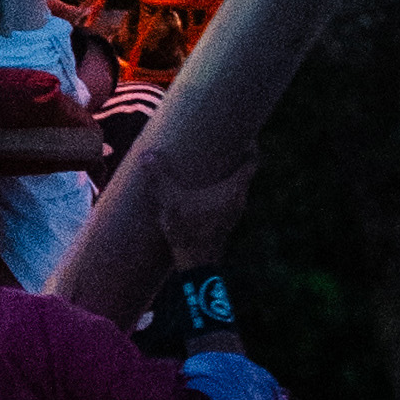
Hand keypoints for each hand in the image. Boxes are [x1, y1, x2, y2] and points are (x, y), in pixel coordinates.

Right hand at [151, 137, 258, 275]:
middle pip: (244, 172)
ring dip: (226, 174)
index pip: (252, 162)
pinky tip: (200, 189)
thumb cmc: (189, 231)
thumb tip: (147, 154)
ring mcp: (233, 213)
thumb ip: (159, 177)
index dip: (251, 146)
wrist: (197, 266)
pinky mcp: (224, 222)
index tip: (243, 133)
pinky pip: (226, 199)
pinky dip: (218, 189)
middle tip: (218, 142)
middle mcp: (239, 200)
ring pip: (235, 187)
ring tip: (208, 163)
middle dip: (233, 157)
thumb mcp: (171, 201)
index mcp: (234, 190)